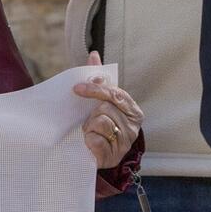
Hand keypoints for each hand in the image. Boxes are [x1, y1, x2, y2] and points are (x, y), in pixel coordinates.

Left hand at [74, 52, 142, 168]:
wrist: (98, 156)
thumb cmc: (100, 125)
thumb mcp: (100, 102)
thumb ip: (98, 80)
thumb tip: (94, 55)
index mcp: (133, 110)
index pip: (115, 94)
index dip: (95, 89)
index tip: (77, 88)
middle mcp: (133, 126)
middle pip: (105, 108)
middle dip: (91, 113)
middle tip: (87, 120)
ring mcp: (125, 142)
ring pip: (100, 123)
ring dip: (89, 127)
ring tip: (89, 132)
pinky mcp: (113, 156)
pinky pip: (96, 141)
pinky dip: (88, 140)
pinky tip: (90, 143)